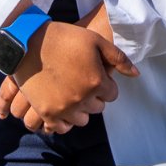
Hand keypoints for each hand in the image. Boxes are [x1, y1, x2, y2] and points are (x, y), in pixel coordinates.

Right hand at [0, 21, 137, 133]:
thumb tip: (136, 74)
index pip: (112, 94)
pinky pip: (61, 128)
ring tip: (73, 95)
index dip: (105, 85)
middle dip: (94, 97)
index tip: (97, 76)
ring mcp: (64, 108)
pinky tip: (62, 108)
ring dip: (80, 109)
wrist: (29, 43)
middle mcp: (82, 98)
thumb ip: (118, 58)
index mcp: (97, 81)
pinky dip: (63, 121)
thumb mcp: (95, 41)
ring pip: (81, 120)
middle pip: (97, 108)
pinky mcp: (47, 113)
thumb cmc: (64, 38)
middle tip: (84, 84)